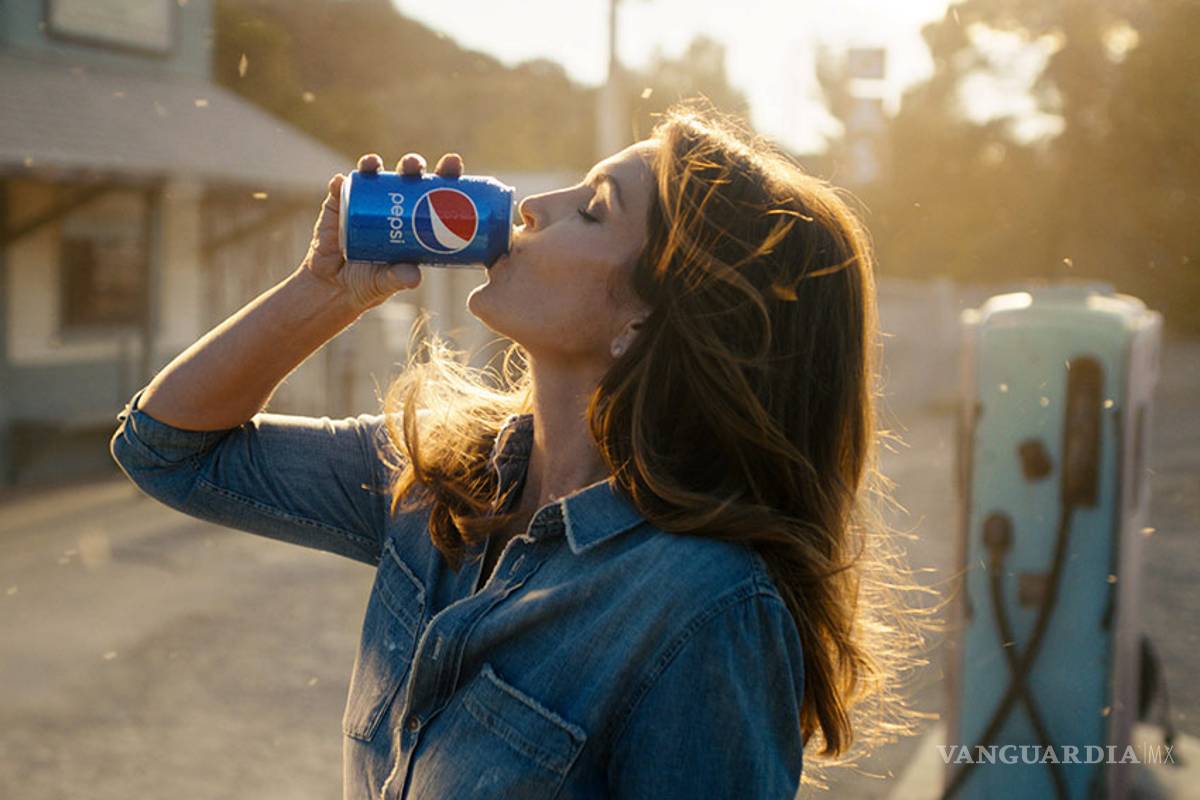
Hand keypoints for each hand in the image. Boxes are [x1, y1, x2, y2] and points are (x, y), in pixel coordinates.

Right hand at [301, 151, 464, 311]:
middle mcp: (390, 205)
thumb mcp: (386, 282)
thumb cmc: (370, 283)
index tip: (453, 163)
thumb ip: (398, 278)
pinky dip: (340, 184)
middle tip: (415, 166)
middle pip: (405, 177)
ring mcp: (363, 202)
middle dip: (412, 165)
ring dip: (373, 165)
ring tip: (374, 164)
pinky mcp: (337, 206)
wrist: (334, 288)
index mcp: (414, 219)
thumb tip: (414, 277)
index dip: (445, 176)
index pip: (435, 192)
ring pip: (372, 176)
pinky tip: (340, 182)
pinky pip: (339, 190)